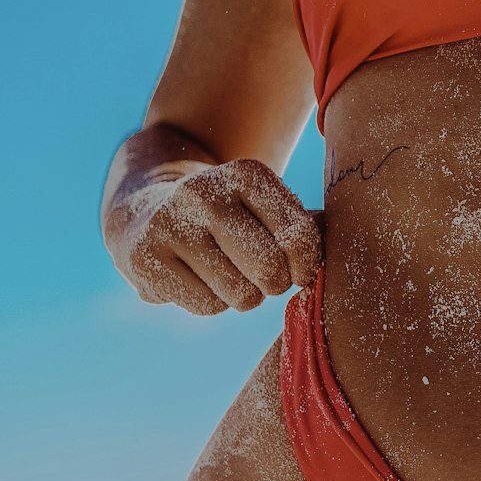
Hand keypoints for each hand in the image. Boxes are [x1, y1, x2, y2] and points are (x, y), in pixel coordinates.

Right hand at [120, 158, 323, 314]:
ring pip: (238, 293)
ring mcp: (169, 223)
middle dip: (272, 284)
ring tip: (224, 275)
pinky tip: (195, 280)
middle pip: (268, 268)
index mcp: (245, 174)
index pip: (299, 234)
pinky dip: (209, 303)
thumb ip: (304, 226)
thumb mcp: (261, 208)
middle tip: (261, 278)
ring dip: (241, 297)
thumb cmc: (224, 220)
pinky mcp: (146, 257)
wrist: (142, 215)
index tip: (298, 271)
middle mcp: (204, 192)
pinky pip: (205, 306)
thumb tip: (339, 242)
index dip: (306, 265)